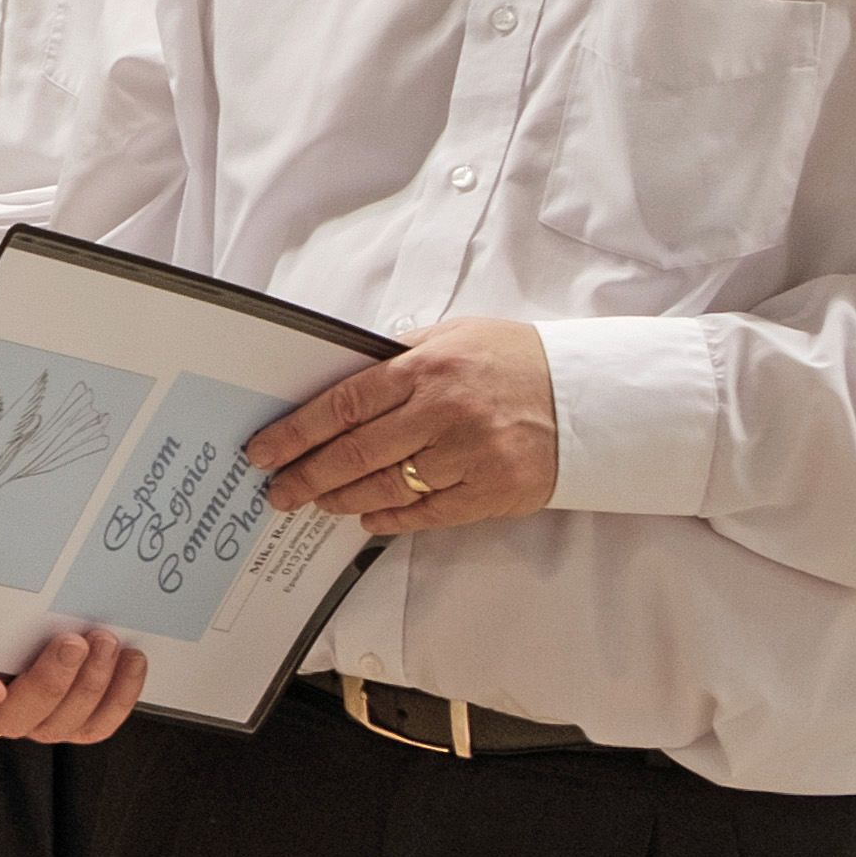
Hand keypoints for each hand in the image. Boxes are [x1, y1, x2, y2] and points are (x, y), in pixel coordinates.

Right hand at [0, 629, 145, 742]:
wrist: (34, 625)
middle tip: (71, 644)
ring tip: (105, 643)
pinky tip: (129, 661)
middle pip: (11, 718)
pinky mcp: (73, 724)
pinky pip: (96, 725)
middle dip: (49, 682)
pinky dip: (119, 695)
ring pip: (59, 725)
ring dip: (89, 684)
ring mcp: (35, 722)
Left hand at [246, 319, 557, 529]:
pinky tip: (367, 517)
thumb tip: (339, 379)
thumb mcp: (455, 338)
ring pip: (385, 487)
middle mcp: (445, 411)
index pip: (343, 404)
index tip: (264, 449)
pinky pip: (426, 513)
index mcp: (428, 367)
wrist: (592, 397)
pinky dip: (389, 518)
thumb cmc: (515, 362)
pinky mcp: (492, 491)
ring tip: (316, 501)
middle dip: (306, 475)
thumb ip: (397, 358)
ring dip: (341, 498)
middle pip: (355, 452)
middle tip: (278, 489)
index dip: (296, 432)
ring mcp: (469, 455)